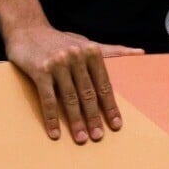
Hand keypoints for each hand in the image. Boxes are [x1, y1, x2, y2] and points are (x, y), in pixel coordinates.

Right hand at [5, 23, 141, 142]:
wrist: (28, 30)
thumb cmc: (61, 40)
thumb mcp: (87, 42)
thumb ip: (112, 50)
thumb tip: (140, 52)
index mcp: (92, 52)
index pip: (104, 84)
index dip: (110, 106)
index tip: (116, 125)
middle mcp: (77, 56)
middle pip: (88, 93)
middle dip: (94, 117)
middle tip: (98, 136)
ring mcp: (58, 63)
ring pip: (70, 98)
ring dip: (76, 121)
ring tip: (81, 138)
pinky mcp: (40, 70)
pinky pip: (48, 99)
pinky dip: (52, 118)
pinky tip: (55, 133)